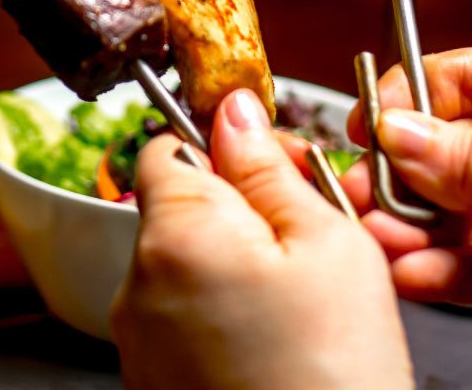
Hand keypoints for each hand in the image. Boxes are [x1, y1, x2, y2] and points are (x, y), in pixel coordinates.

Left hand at [111, 88, 412, 389]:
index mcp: (174, 230)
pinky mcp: (153, 381)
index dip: (226, 146)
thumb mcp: (329, 243)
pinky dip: (223, 316)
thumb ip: (270, 166)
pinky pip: (184, 319)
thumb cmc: (333, 378)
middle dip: (241, 209)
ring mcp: (140, 338)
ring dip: (235, 264)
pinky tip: (278, 343)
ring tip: (301, 303)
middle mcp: (138, 281)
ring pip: (186, 264)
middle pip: (180, 204)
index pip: (169, 143)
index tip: (274, 167)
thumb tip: (235, 109)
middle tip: (310, 240)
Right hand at [345, 46, 471, 388]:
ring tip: (376, 233)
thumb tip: (399, 133)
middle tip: (358, 183)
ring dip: (413, 222)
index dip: (419, 94)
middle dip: (407, 168)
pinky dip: (440, 269)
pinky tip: (414, 272)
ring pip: (458, 208)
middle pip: (458, 145)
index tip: (369, 116)